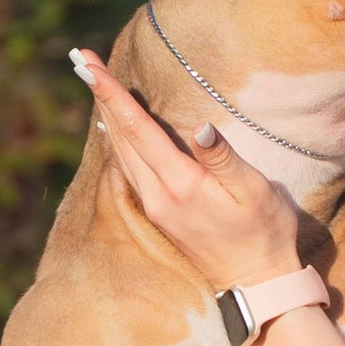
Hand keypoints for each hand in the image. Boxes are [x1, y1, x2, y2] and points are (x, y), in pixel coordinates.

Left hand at [71, 49, 301, 287]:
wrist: (256, 284)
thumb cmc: (264, 233)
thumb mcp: (254, 192)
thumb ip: (224, 158)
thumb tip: (200, 127)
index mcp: (180, 185)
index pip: (138, 129)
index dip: (113, 94)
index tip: (89, 66)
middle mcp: (158, 195)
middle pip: (121, 137)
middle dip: (100, 96)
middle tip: (80, 61)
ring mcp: (156, 206)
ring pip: (121, 152)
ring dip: (105, 115)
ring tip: (92, 83)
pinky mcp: (160, 213)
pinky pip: (129, 167)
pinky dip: (118, 140)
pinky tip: (112, 127)